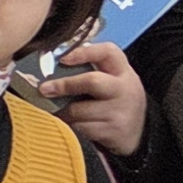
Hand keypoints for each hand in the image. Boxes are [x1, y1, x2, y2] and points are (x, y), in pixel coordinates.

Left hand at [40, 42, 149, 159]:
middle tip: (44, 89)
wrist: (138, 130)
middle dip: (65, 84)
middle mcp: (125, 88)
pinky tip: (76, 124)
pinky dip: (72, 126)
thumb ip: (90, 68)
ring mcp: (120, 110)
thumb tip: (51, 64)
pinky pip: (80, 127)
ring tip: (63, 111)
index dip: (84, 52)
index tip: (63, 59)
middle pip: (92, 81)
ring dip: (65, 111)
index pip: (108, 52)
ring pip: (80, 109)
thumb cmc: (114, 99)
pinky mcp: (113, 130)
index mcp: (122, 70)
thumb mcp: (112, 79)